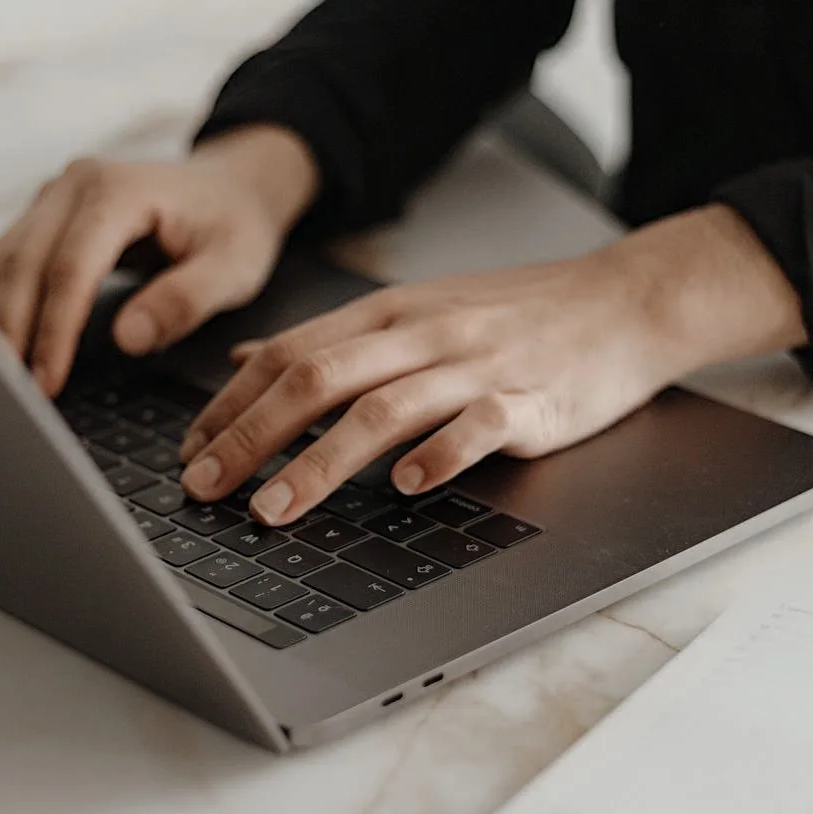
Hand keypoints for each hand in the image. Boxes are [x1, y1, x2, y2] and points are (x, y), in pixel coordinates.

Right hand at [0, 126, 319, 395]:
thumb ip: (185, 300)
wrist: (228, 187)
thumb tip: (126, 338)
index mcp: (117, 190)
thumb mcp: (233, 266)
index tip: (46, 381)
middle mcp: (70, 187)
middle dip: (10, 334)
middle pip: (21, 265)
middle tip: (8, 396)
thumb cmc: (233, 226)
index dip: (54, 328)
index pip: (70, 265)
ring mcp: (47, 201)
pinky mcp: (36, 221)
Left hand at [179, 205, 806, 524]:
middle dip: (250, 438)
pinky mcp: (528, 403)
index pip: (290, 355)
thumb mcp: (415, 311)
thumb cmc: (517, 316)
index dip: (231, 406)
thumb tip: (245, 358)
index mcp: (388, 314)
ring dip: (317, 464)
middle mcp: (422, 335)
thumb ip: (332, 338)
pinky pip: (477, 429)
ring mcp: (475, 368)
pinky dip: (438, 457)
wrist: (623, 302)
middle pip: (318, 381)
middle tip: (203, 488)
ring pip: (381, 410)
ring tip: (271, 511)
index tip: (188, 453)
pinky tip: (405, 487)